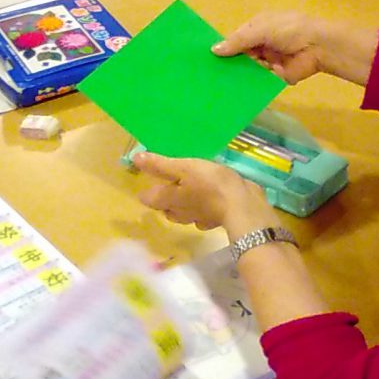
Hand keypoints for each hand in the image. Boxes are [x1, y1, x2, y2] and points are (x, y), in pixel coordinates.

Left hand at [134, 152, 278, 239]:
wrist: (242, 205)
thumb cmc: (210, 183)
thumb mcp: (184, 168)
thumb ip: (160, 165)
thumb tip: (136, 159)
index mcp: (168, 200)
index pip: (148, 198)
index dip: (147, 189)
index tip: (151, 179)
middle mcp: (180, 213)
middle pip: (165, 208)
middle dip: (165, 197)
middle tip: (170, 182)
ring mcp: (198, 218)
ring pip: (183, 213)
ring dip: (183, 203)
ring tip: (189, 188)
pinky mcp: (214, 219)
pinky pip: (202, 214)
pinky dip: (202, 207)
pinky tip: (209, 197)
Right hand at [214, 12, 378, 85]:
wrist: (318, 46)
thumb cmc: (290, 29)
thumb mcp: (261, 29)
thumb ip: (238, 41)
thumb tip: (213, 50)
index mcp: (257, 29)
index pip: (235, 40)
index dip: (223, 49)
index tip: (205, 60)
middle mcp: (261, 45)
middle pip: (239, 57)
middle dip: (228, 65)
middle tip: (207, 77)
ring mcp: (268, 62)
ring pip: (247, 70)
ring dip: (237, 77)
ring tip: (216, 87)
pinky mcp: (275, 77)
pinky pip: (259, 82)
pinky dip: (249, 86)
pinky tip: (233, 94)